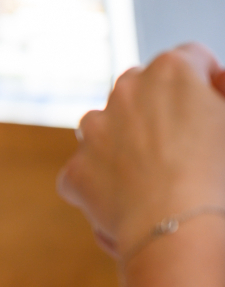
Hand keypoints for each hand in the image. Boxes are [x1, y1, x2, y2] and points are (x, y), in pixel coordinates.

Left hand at [60, 43, 224, 257]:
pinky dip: (102, 183)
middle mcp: (126, 90)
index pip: (191, 60)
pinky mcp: (76, 168)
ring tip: (152, 170)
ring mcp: (94, 129)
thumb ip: (223, 90)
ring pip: (105, 125)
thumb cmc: (221, 173)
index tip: (213, 108)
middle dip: (157, 108)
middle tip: (181, 142)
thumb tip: (215, 82)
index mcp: (172, 70)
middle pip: (141, 89)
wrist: (182, 226)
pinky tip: (127, 199)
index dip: (206, 83)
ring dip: (123, 140)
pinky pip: (87, 171)